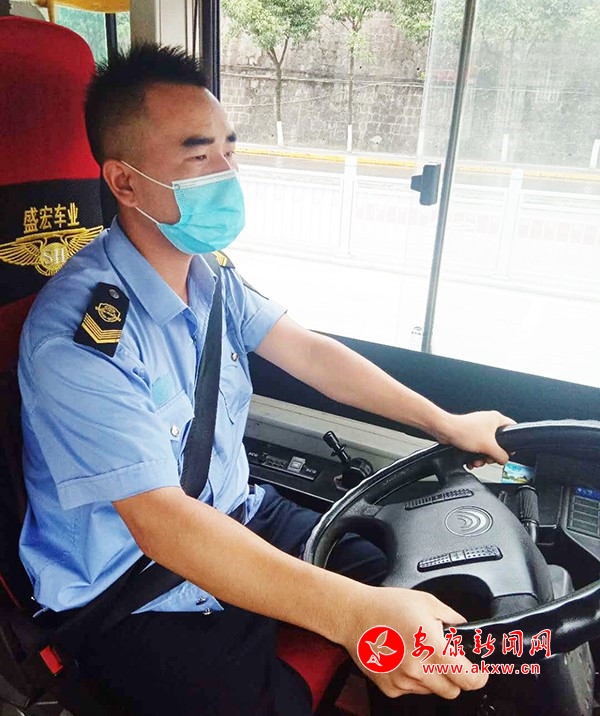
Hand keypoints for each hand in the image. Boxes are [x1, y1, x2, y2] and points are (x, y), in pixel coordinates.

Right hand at [342, 585, 487, 698]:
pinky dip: (414, 679)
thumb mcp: (426, 601)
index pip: (468, 678)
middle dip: (456, 677)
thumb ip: (452, 617)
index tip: (480, 673)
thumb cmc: (387, 605)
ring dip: (434, 678)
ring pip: (433, 691)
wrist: (354, 615)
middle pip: (454, 690)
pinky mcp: (391, 687)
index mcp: (432, 646)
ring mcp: (404, 680)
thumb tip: (465, 628)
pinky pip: (413, 690)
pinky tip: (404, 659)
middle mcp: (419, 668)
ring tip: (419, 653)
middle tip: (447, 658)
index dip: (479, 677)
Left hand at [433, 411, 514, 464]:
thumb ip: (501, 455)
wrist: (445, 431)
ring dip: (482, 457)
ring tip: (476, 461)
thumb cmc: (464, 432)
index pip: (512, 428)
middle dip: (492, 454)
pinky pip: (477, 447)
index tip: (507, 451)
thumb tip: (504, 460)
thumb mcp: (489, 446)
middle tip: (488, 458)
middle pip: (499, 442)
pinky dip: (475, 455)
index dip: (512, 441)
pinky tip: (471, 461)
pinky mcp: (469, 434)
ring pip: (487, 447)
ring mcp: (478, 428)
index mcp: (496, 418)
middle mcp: (488, 421)